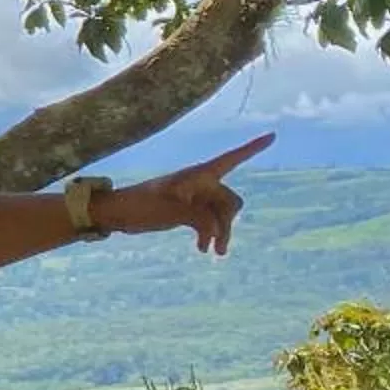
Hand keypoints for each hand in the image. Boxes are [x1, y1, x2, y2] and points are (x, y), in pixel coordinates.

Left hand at [102, 133, 271, 254]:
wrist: (117, 214)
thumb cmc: (140, 204)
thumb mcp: (170, 210)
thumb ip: (199, 216)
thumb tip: (219, 229)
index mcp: (197, 175)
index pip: (231, 159)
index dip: (252, 149)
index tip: (272, 136)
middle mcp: (200, 184)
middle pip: (230, 200)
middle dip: (228, 221)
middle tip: (219, 243)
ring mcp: (195, 198)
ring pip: (221, 215)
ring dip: (220, 233)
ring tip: (215, 253)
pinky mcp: (188, 212)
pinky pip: (208, 223)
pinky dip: (208, 235)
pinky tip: (202, 250)